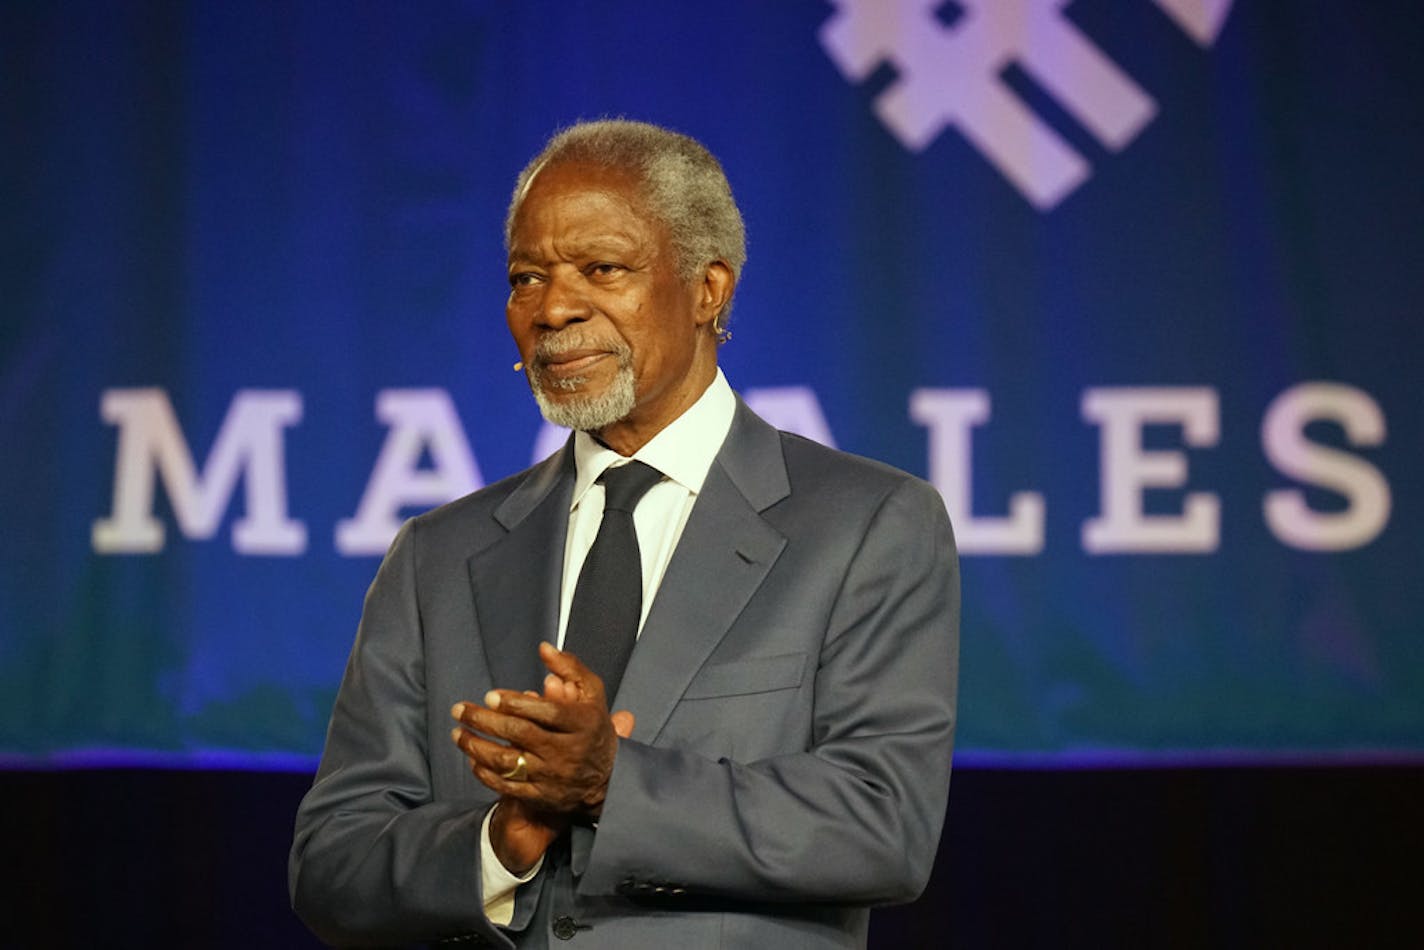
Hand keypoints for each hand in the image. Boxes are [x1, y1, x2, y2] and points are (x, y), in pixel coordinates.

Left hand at [452, 643, 635, 821]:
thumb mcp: (592, 693)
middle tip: (459, 710)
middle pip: (520, 734)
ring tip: (457, 733)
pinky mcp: (542, 796)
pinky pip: (508, 786)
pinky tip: (472, 759)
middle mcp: (568, 751)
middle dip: (485, 721)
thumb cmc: (593, 727)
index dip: (516, 703)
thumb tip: (544, 649)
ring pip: (508, 762)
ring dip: (477, 747)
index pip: (546, 713)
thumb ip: (570, 668)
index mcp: (582, 723)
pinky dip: (486, 773)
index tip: (490, 696)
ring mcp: (553, 776)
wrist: (608, 778)